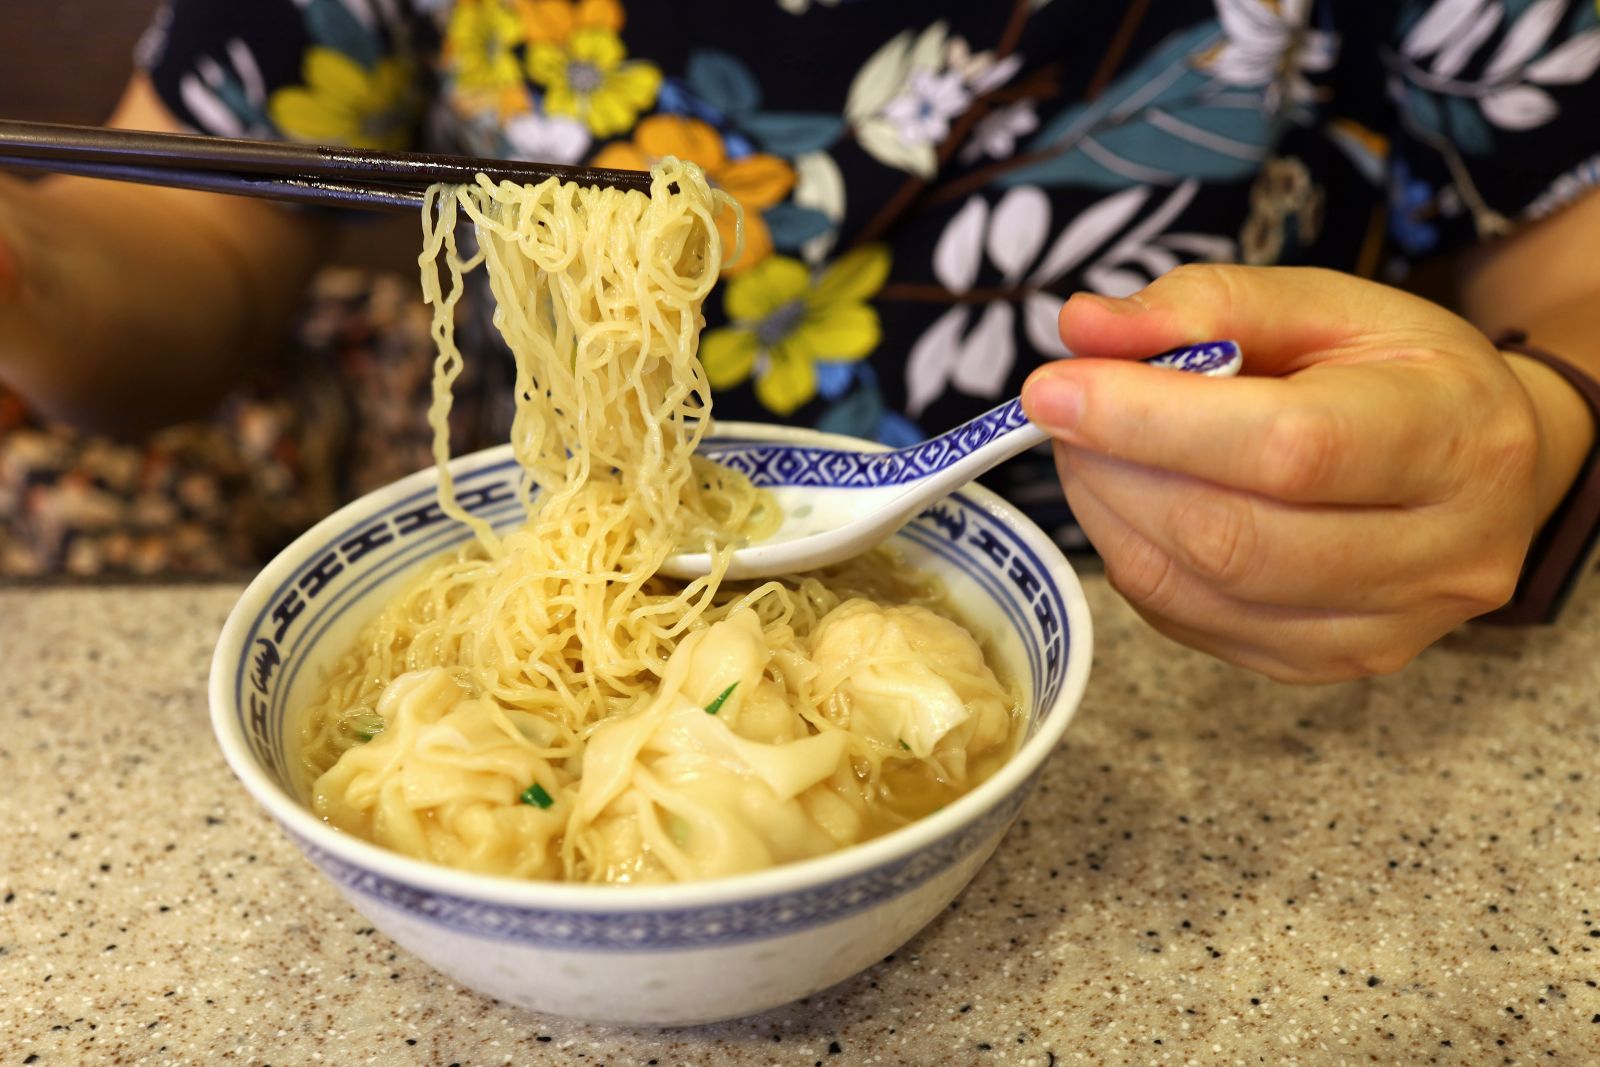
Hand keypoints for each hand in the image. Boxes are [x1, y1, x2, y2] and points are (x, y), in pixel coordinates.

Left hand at [1021, 265, 1544, 682]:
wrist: (1484, 467)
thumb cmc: (1399, 374)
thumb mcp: (1327, 304)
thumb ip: (1207, 306)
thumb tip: (1083, 327)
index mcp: (1453, 437)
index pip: (1288, 447)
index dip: (1151, 420)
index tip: (1055, 387)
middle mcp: (1439, 554)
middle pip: (1234, 537)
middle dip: (1115, 469)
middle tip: (1065, 411)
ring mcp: (1387, 628)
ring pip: (1203, 592)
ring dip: (1111, 516)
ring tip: (1089, 450)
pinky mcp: (1330, 665)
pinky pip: (1194, 627)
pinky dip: (1137, 563)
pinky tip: (1132, 506)